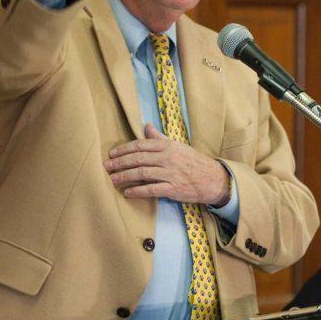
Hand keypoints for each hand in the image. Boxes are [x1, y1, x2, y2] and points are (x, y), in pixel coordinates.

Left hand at [105, 123, 230, 204]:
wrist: (213, 179)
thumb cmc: (193, 162)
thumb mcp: (177, 146)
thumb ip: (160, 138)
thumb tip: (146, 126)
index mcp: (168, 146)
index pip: (141, 145)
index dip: (124, 149)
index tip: (112, 154)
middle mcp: (168, 158)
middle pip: (138, 159)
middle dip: (120, 163)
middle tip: (107, 167)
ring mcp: (171, 174)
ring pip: (142, 173)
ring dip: (125, 177)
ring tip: (113, 179)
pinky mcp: (174, 188)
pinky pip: (152, 189)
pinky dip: (138, 191)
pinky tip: (128, 193)